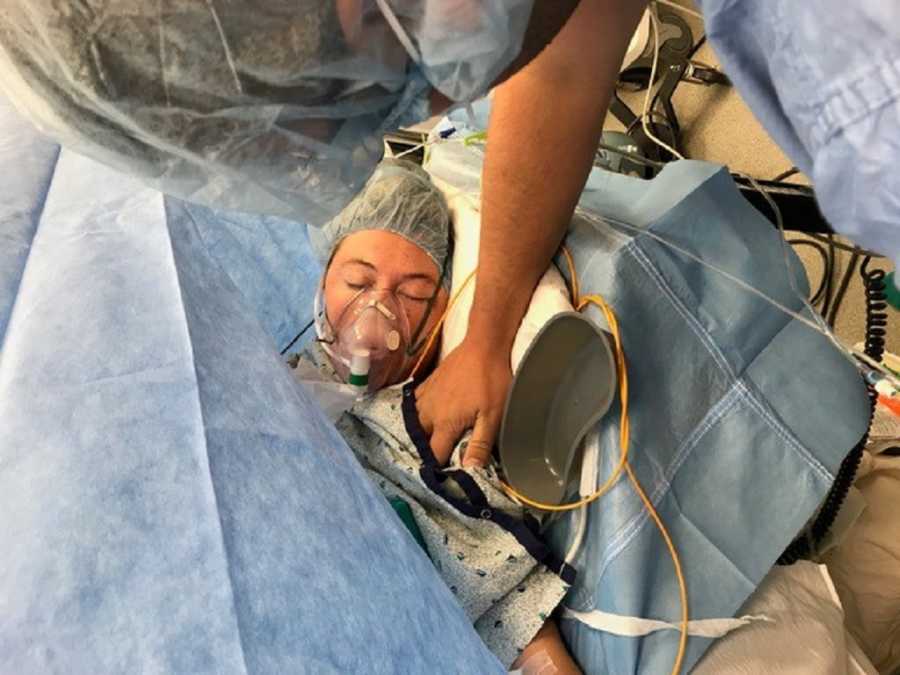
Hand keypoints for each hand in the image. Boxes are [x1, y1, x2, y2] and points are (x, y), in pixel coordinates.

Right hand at [414, 337, 511, 466]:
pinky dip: (417, 416)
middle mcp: (429, 412)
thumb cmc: (492, 380)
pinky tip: (425, 419)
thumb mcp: (493, 415)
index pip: (433, 455)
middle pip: (419, 440)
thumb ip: (480, 444)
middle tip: (434, 462)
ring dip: (419, 435)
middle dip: (424, 453)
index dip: (436, 469)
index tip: (441, 479)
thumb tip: (469, 471)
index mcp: (445, 423)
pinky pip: (414, 406)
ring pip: (414, 423)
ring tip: (428, 444)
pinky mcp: (427, 384)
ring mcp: (425, 396)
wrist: (483, 344)